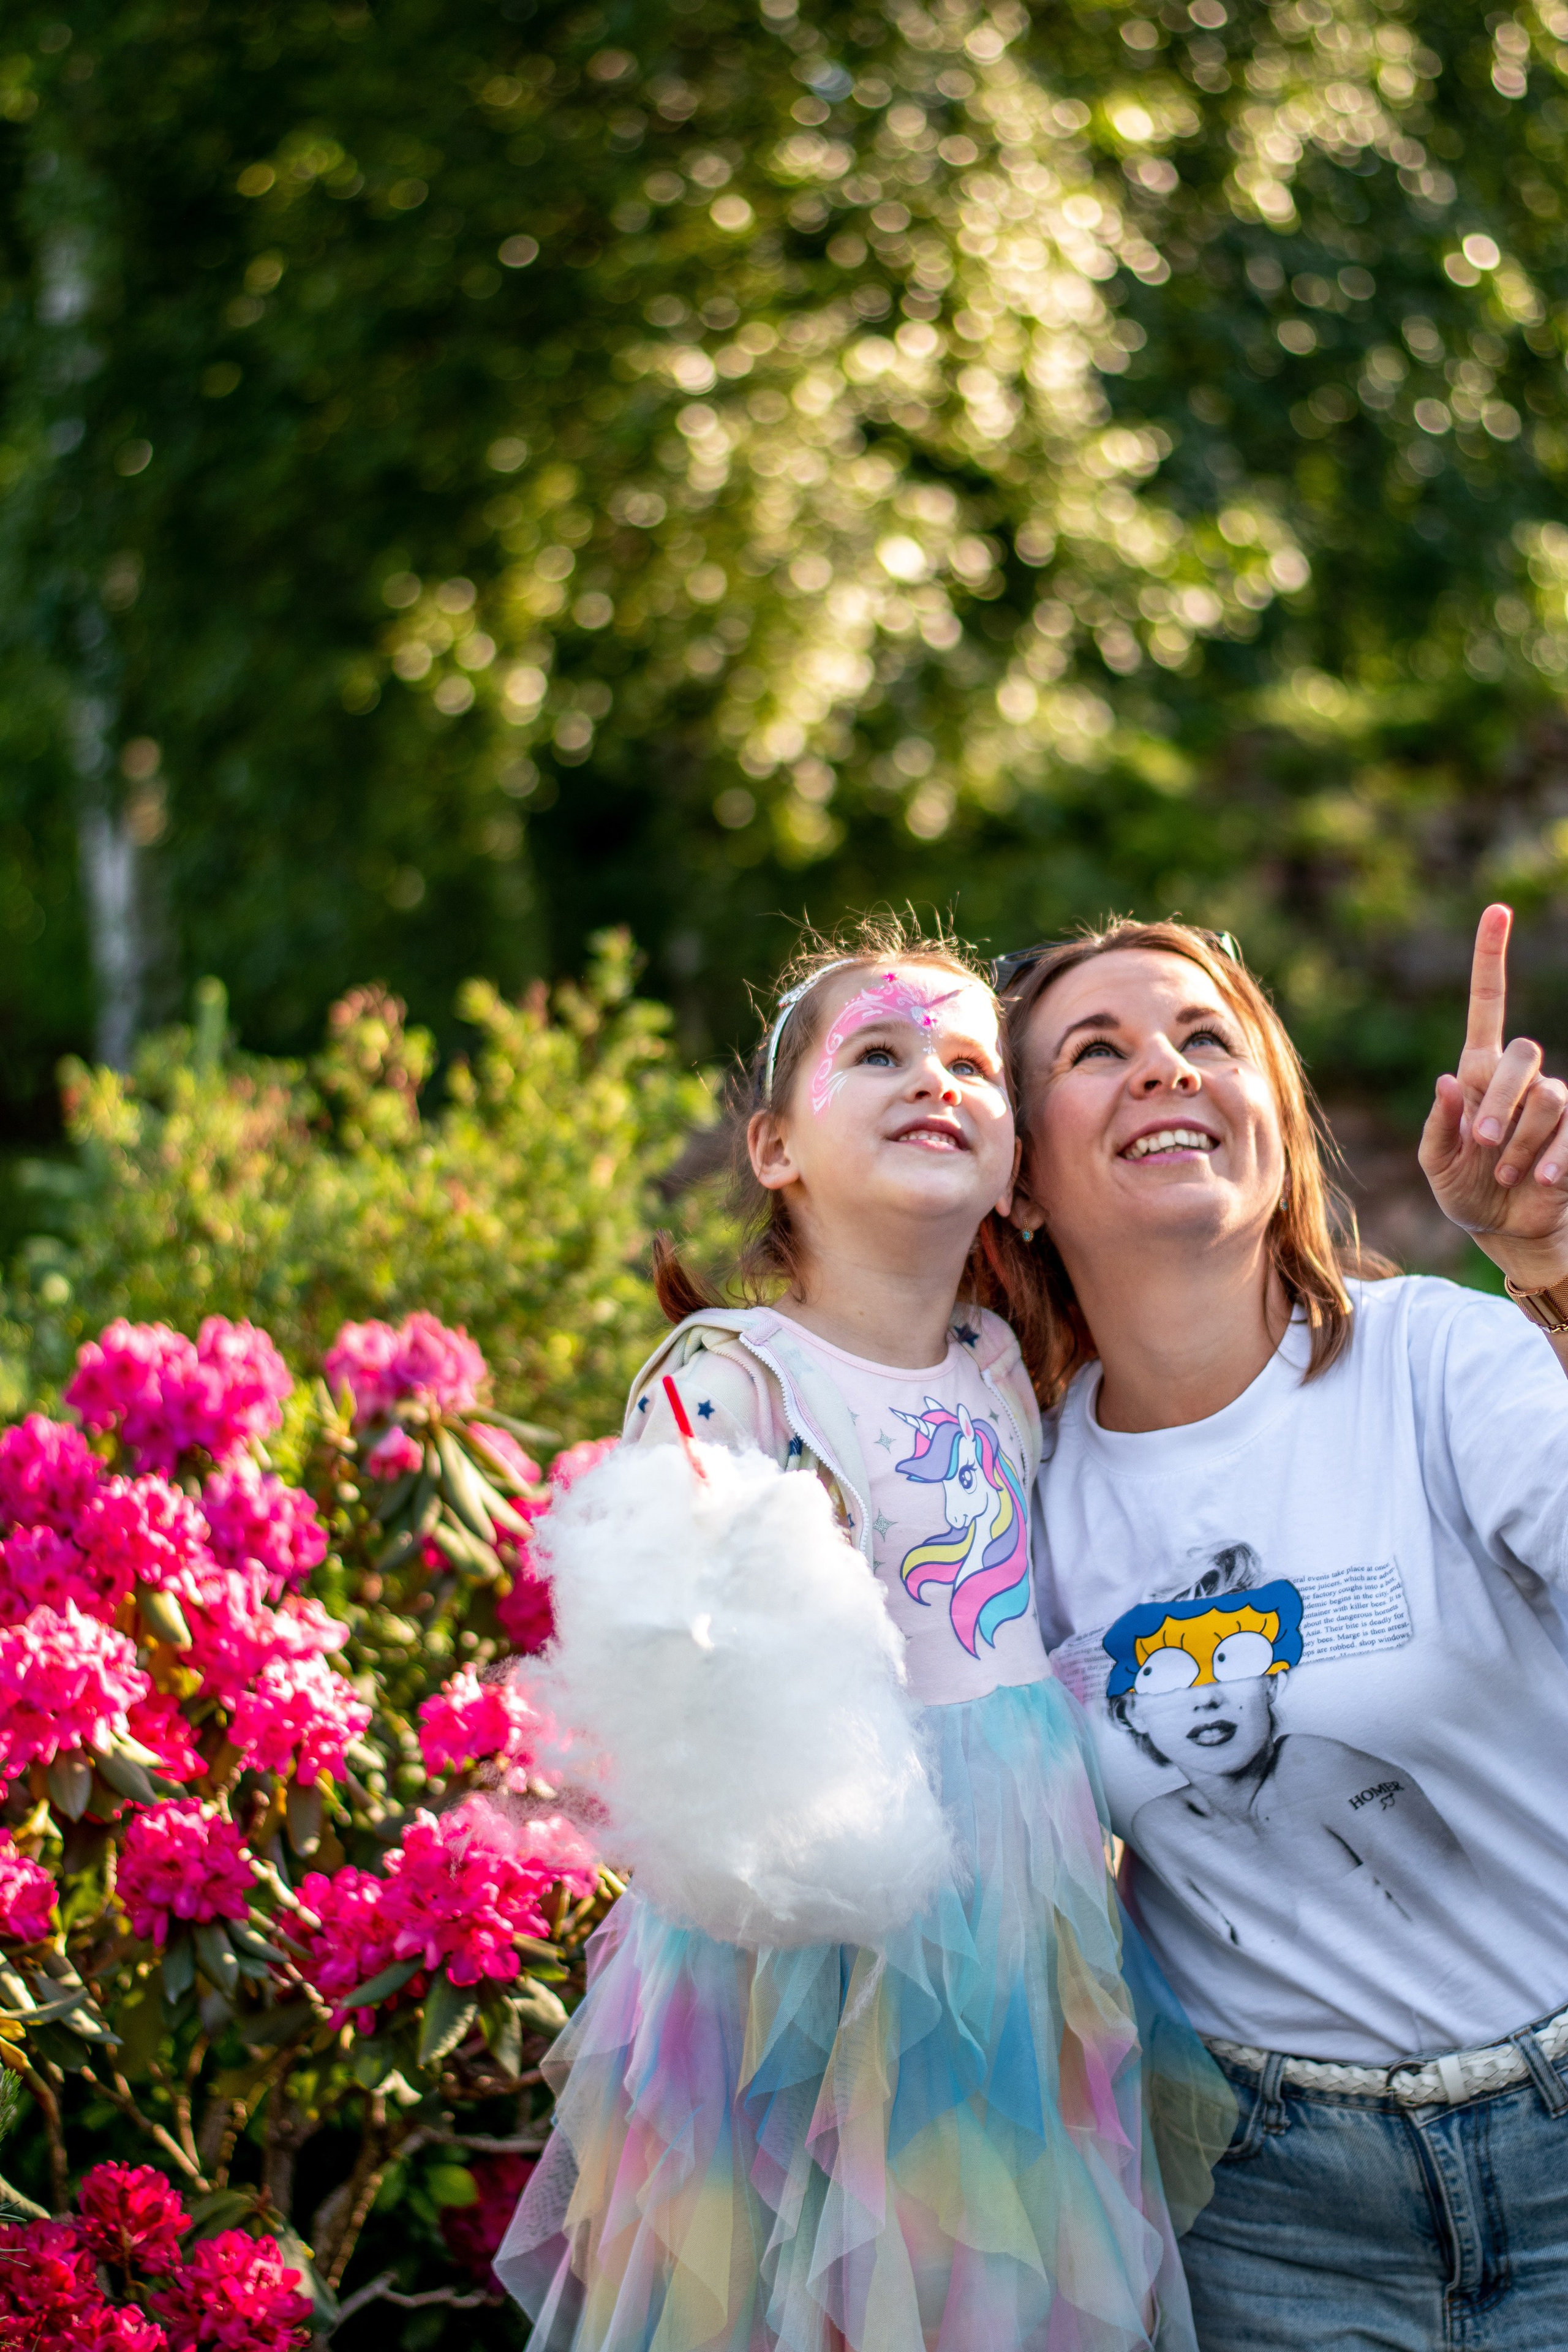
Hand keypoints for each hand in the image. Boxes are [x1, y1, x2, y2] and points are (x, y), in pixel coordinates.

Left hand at [1418, 903, 1567, 1286]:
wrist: (1503, 1227)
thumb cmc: (1464, 1190)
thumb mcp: (1436, 1164)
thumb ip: (1440, 1126)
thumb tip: (1446, 1081)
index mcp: (1478, 1073)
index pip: (1487, 1005)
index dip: (1491, 958)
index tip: (1497, 911)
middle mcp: (1519, 1079)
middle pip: (1524, 1053)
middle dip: (1501, 1102)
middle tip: (1484, 1146)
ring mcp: (1553, 1103)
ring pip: (1549, 1096)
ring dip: (1523, 1140)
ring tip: (1507, 1173)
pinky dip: (1556, 1158)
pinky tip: (1542, 1181)